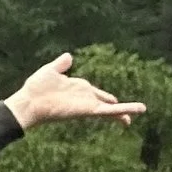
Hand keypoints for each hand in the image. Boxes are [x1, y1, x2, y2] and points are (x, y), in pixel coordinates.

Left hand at [4, 53, 145, 129]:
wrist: (29, 102)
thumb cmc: (35, 88)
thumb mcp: (50, 71)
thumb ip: (60, 64)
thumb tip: (68, 56)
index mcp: (78, 88)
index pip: (96, 93)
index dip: (105, 97)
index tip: (113, 101)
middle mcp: (85, 97)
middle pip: (105, 103)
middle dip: (117, 108)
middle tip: (127, 116)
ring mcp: (87, 104)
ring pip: (111, 108)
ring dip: (126, 109)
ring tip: (142, 110)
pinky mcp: (88, 110)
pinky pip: (109, 111)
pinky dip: (123, 110)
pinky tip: (136, 110)